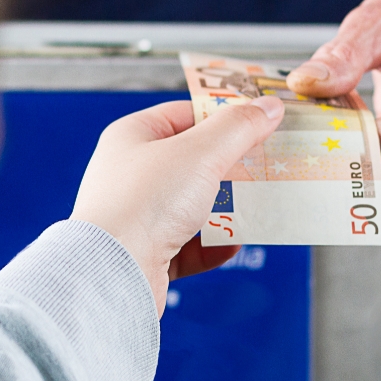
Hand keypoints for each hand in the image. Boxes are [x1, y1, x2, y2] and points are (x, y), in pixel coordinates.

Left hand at [72, 97, 283, 313]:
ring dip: (226, 209)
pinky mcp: (146, 255)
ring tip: (256, 206)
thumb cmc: (144, 203)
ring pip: (192, 207)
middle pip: (191, 163)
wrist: (112, 273)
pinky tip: (233, 243)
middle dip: (230, 167)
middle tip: (265, 166)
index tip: (258, 122)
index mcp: (132, 138)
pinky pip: (187, 246)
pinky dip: (212, 246)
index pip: (183, 115)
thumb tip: (268, 106)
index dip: (222, 117)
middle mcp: (130, 175)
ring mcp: (137, 217)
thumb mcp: (200, 154)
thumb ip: (238, 128)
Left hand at [287, 0, 380, 191]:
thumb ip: (343, 54)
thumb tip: (304, 84)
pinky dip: (372, 160)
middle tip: (321, 116)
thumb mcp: (380, 15)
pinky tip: (363, 129)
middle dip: (349, 148)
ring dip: (359, 156)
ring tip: (349, 113)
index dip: (353, 140)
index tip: (318, 121)